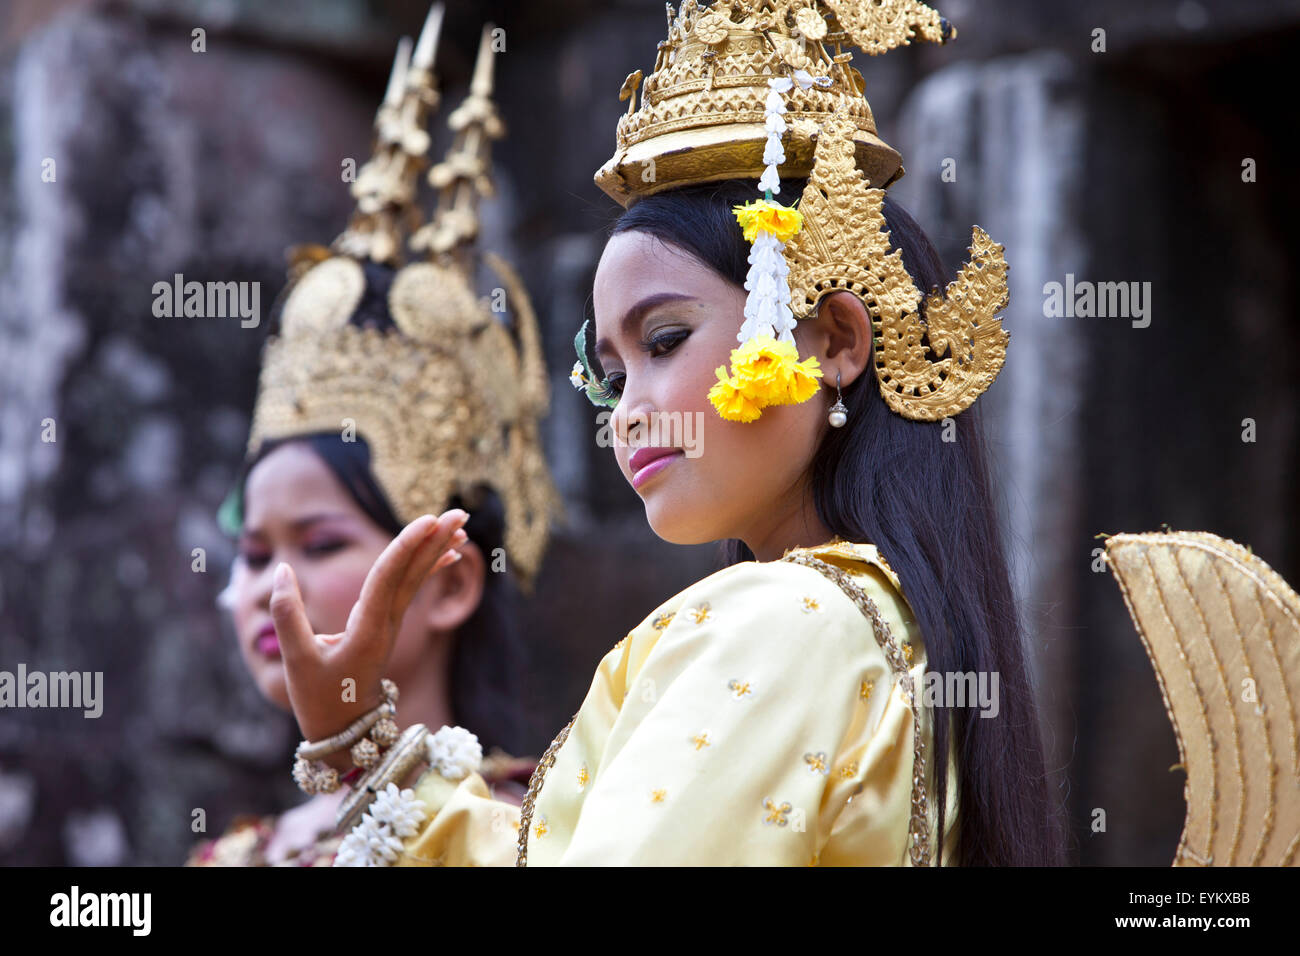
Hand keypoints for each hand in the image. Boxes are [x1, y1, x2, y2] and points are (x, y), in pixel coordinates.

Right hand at [269, 509, 468, 768]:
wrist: (345, 733)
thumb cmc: (319, 699)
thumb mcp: (297, 660)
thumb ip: (287, 614)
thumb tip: (283, 569)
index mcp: (366, 630)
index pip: (388, 578)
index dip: (406, 546)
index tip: (428, 520)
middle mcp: (386, 623)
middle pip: (414, 573)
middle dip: (436, 541)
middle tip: (460, 512)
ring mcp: (390, 624)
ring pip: (417, 579)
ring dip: (438, 550)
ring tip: (461, 524)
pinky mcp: (388, 625)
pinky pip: (414, 589)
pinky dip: (430, 568)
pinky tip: (451, 555)